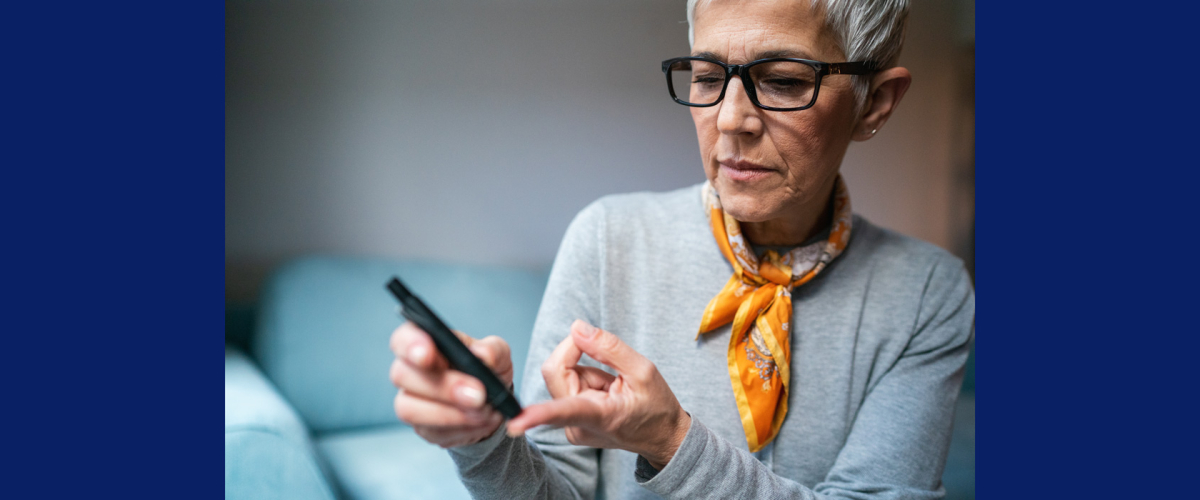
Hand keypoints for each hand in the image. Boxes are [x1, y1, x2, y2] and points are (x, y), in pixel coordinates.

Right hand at [388, 322, 512, 447]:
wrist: (494, 402)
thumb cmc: (487, 367)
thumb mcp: (498, 353)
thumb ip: (492, 350)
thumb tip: (483, 356)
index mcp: (424, 341)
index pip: (403, 338)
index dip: (410, 345)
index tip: (426, 356)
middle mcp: (409, 370)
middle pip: (402, 375)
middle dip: (443, 387)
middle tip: (478, 394)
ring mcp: (411, 401)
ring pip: (409, 409)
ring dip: (451, 414)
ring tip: (485, 411)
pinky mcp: (422, 428)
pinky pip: (432, 432)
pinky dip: (463, 429)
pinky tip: (483, 421)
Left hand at [507, 320, 690, 469]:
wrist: (661, 436)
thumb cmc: (656, 406)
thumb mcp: (643, 371)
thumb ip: (608, 347)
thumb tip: (576, 327)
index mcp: (599, 417)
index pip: (563, 412)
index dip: (537, 414)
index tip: (514, 424)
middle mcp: (577, 426)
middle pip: (555, 370)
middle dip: (577, 353)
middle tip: (607, 357)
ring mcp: (571, 427)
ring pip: (562, 375)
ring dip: (586, 370)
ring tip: (613, 386)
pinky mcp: (569, 423)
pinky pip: (567, 384)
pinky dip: (586, 380)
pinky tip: (606, 393)